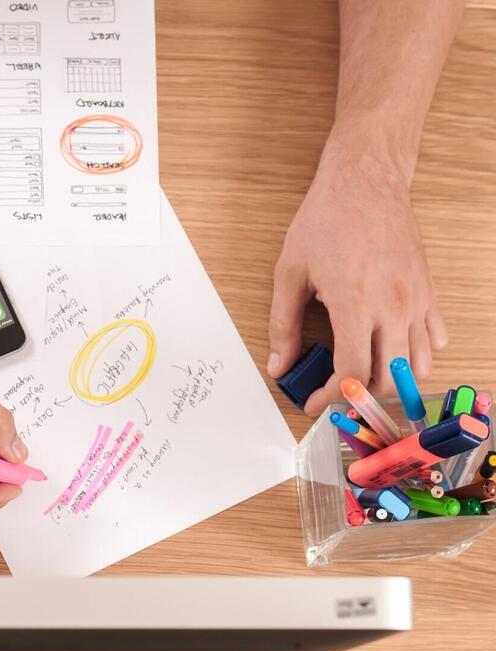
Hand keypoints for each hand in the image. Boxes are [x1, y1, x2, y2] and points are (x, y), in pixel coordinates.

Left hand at [267, 147, 447, 414]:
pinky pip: (434, 338)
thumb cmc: (326, 220)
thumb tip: (279, 365)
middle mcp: (393, 308)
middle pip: (387, 380)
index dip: (331, 398)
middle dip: (359, 397)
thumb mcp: (290, 273)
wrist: (366, 183)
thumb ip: (283, 325)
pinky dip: (417, 355)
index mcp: (355, 305)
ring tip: (363, 377)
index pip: (351, 374)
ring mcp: (416, 301)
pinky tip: (392, 350)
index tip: (313, 403)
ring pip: (417, 366)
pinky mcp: (429, 291)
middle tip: (335, 394)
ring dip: (391, 381)